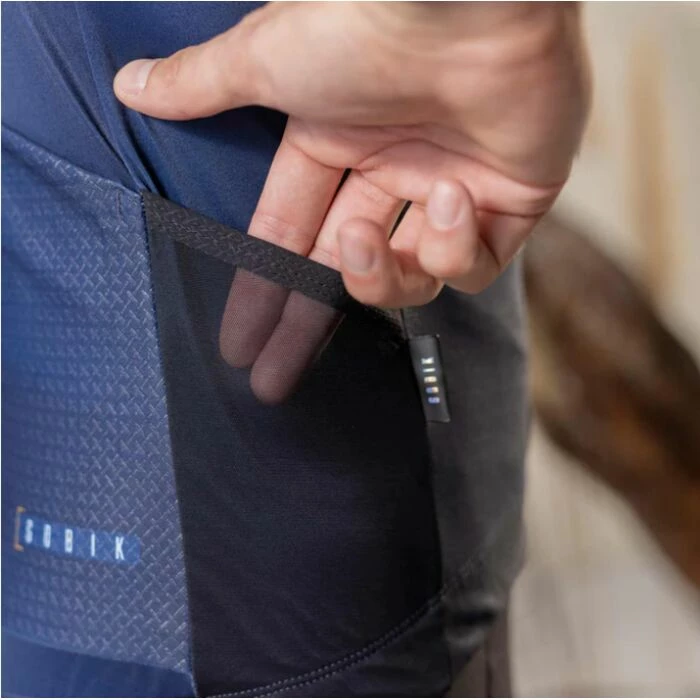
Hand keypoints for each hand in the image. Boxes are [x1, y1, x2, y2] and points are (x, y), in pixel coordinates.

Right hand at [114, 1, 589, 400]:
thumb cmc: (367, 20)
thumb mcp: (267, 58)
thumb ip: (203, 85)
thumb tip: (131, 85)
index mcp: (335, 144)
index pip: (288, 236)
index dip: (263, 289)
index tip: (238, 344)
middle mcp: (391, 170)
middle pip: (342, 271)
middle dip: (308, 326)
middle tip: (274, 380)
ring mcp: (450, 188)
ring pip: (411, 278)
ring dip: (383, 274)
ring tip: (368, 239)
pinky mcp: (511, 200)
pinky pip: (476, 264)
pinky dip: (457, 249)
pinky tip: (454, 200)